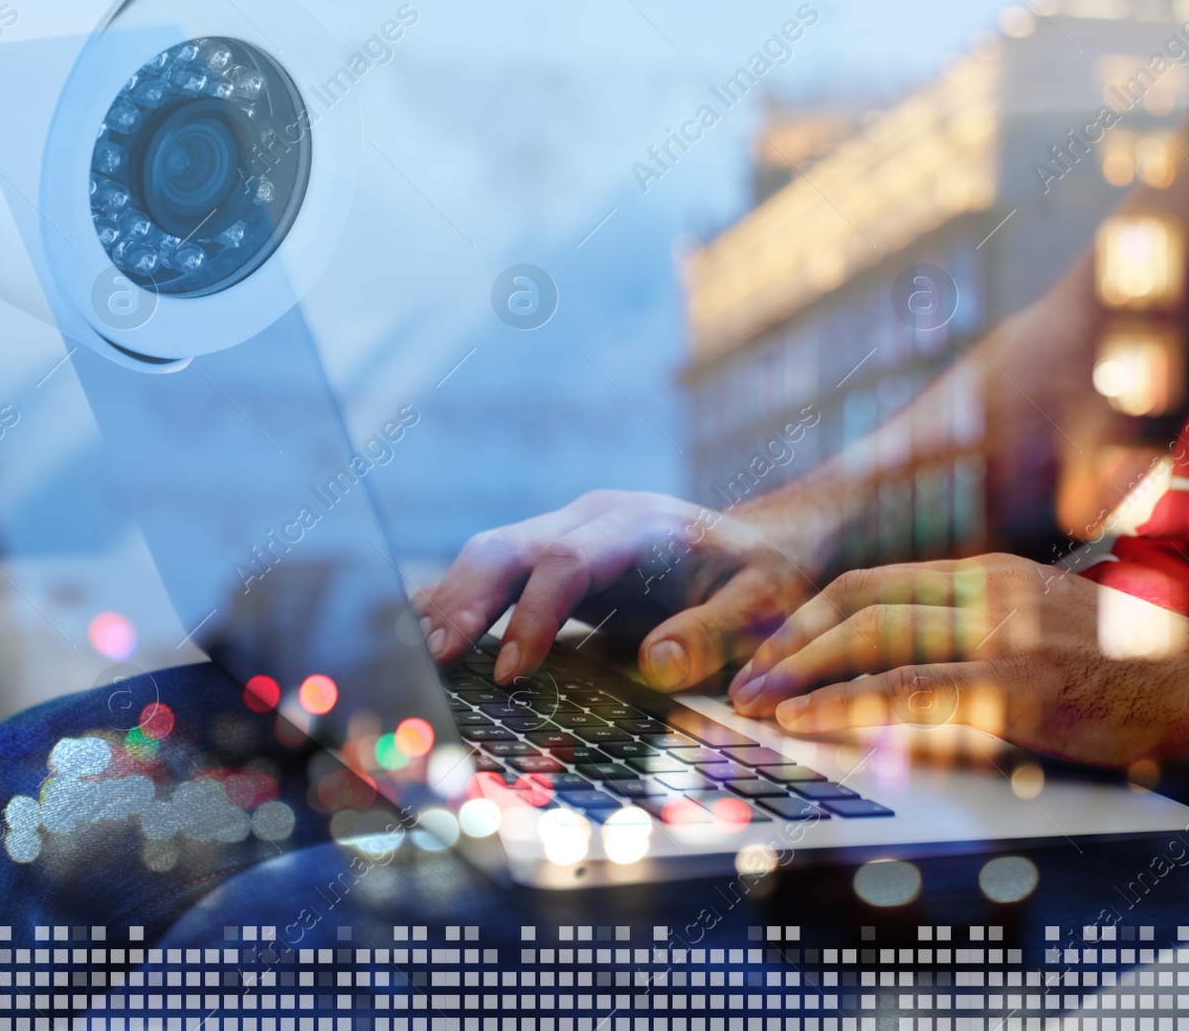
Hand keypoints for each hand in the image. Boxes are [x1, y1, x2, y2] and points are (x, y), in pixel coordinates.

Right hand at [414, 490, 816, 689]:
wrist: (768, 541)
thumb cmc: (768, 580)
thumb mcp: (765, 607)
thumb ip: (714, 633)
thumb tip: (656, 663)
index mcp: (640, 526)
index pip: (567, 560)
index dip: (533, 614)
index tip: (511, 671)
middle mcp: (593, 517)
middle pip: (509, 545)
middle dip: (466, 601)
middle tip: (434, 662)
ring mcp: (569, 531)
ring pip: (491, 554)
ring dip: (453, 604)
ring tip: (421, 661)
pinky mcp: (556, 555)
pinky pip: (498, 572)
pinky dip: (463, 603)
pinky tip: (433, 642)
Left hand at [725, 553, 1188, 766]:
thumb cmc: (1128, 667)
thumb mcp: (1042, 629)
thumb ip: (979, 634)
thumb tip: (910, 667)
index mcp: (987, 575)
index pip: (872, 585)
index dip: (808, 617)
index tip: (770, 651)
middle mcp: (986, 592)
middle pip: (858, 604)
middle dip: (788, 644)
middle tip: (743, 682)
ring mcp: (1000, 635)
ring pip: (873, 641)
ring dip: (801, 674)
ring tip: (758, 704)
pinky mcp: (1017, 685)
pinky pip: (910, 692)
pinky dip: (846, 705)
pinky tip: (809, 721)